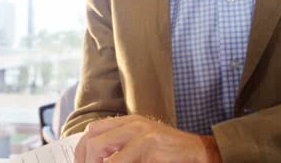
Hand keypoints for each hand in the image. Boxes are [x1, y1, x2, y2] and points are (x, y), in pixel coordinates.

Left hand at [74, 115, 221, 162]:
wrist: (199, 152)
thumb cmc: (170, 154)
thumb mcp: (143, 146)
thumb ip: (122, 149)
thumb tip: (98, 160)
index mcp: (129, 122)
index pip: (93, 131)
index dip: (81, 150)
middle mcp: (133, 124)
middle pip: (93, 139)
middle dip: (84, 159)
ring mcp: (141, 134)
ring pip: (101, 149)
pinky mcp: (150, 146)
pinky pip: (120, 160)